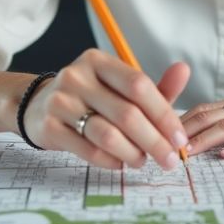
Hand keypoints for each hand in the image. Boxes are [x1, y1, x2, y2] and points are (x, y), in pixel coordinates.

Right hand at [23, 49, 189, 170]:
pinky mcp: (50, 127)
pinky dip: (111, 161)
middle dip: (154, 141)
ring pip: (107, 135)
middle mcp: (77, 77)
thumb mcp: (120, 86)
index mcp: (98, 61)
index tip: (179, 138)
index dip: (163, 114)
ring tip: (143, 161)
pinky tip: (120, 162)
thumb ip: (155, 85)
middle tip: (170, 159)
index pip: (138, 85)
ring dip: (133, 153)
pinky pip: (89, 151)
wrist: (39, 106)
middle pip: (126, 113)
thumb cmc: (90, 97)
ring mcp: (60, 102)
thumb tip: (185, 69)